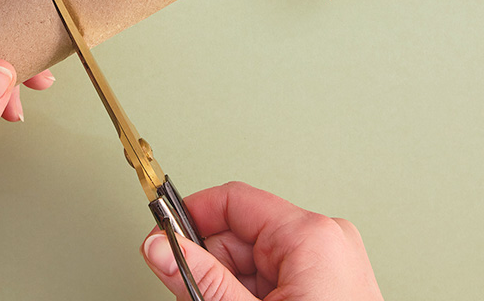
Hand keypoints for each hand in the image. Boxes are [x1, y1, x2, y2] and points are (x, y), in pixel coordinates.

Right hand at [142, 182, 383, 300]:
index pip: (233, 200)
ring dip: (230, 286)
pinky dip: (252, 296)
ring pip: (255, 260)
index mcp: (311, 235)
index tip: (163, 235)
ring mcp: (332, 264)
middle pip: (241, 234)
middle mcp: (326, 240)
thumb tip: (160, 247)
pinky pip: (276, 278)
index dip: (192, 217)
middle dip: (211, 265)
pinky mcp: (331, 286)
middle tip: (192, 294)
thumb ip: (201, 279)